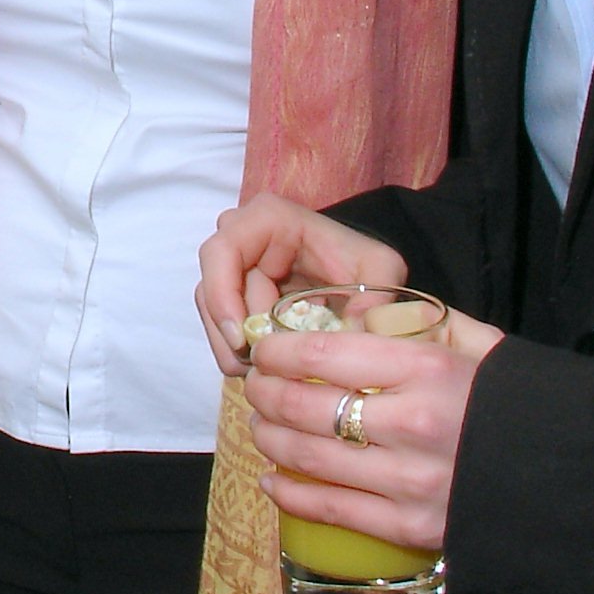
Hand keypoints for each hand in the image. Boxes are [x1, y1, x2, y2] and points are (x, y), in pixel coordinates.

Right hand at [196, 193, 412, 375]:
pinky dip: (240, 352)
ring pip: (214, 314)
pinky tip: (267, 368)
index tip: (243, 338)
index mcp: (269, 219)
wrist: (357, 270)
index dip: (221, 295)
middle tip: (261, 368)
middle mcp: (241, 237)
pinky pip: (223, 327)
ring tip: (267, 374)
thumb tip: (353, 335)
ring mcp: (233, 267)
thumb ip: (372, 299)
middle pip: (213, 290)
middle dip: (234, 334)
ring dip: (235, 349)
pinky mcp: (234, 295)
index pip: (222, 251)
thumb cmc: (363, 260)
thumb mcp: (380, 271)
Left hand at [242, 311, 506, 554]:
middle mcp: (412, 423)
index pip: (324, 353)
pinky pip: (331, 510)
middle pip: (305, 406)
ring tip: (260, 426)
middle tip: (255, 386)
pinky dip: (290, 494)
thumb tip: (369, 312)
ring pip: (308, 457)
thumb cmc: (528, 406)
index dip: (279, 351)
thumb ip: (427, 325)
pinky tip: (273, 479)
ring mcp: (409, 481)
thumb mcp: (485, 348)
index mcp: (428, 369)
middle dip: (266, 393)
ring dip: (270, 439)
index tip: (265, 349)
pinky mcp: (412, 528)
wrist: (582, 486)